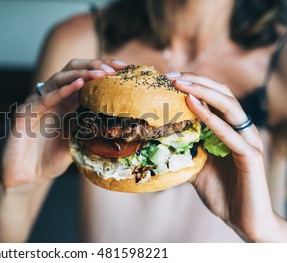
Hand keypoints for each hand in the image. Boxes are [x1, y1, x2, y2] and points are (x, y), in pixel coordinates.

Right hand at [1, 59, 126, 186]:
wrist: (24, 177)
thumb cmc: (48, 160)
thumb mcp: (76, 144)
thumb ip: (90, 131)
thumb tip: (119, 125)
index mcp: (65, 103)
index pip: (85, 79)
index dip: (103, 71)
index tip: (125, 70)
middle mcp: (51, 99)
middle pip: (72, 71)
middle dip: (95, 66)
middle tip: (115, 68)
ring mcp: (37, 104)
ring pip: (59, 79)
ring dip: (81, 74)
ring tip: (101, 73)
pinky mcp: (23, 114)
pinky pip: (43, 99)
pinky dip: (61, 91)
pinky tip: (77, 85)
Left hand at [171, 73, 285, 241]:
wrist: (243, 220)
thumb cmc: (221, 192)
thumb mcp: (194, 166)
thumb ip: (182, 150)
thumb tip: (154, 142)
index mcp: (228, 129)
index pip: (213, 98)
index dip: (192, 85)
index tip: (166, 78)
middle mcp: (240, 130)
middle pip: (222, 94)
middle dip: (196, 81)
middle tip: (170, 75)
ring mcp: (248, 141)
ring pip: (230, 106)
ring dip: (203, 92)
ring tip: (180, 83)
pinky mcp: (251, 157)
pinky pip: (231, 134)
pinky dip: (211, 118)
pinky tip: (193, 105)